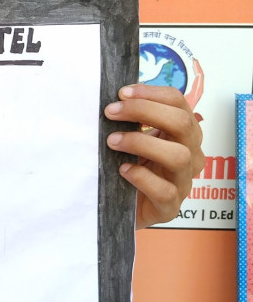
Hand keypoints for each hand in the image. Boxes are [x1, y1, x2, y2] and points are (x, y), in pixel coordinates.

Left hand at [105, 84, 203, 228]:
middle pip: (182, 124)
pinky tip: (123, 170)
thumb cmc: (127, 167)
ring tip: (113, 141)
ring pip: (179, 156)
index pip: (178, 103)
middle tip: (111, 112)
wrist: (119, 208)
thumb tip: (114, 97)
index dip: (151, 93)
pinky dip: (142, 177)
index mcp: (183, 134)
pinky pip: (166, 191)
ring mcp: (183, 182)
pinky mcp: (170, 208)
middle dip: (144, 111)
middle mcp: (190, 155)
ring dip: (142, 143)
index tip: (122, 93)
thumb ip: (131, 120)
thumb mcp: (132, 139)